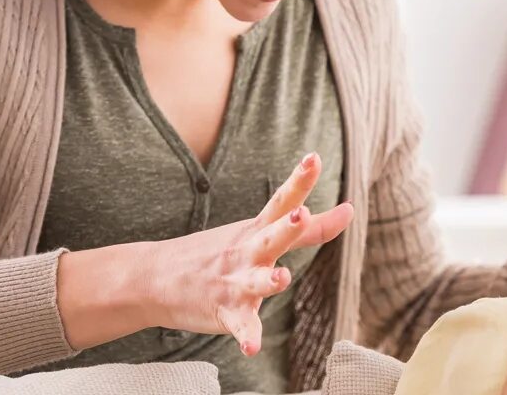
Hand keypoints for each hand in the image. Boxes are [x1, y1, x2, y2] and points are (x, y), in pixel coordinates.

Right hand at [137, 153, 352, 354]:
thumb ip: (309, 228)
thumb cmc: (218, 253)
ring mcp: (234, 283)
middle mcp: (247, 253)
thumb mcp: (258, 233)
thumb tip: (350, 210)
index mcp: (256, 231)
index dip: (299, 181)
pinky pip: (240, 326)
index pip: (281, 202)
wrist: (155, 278)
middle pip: (271, 238)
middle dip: (287, 228)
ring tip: (280, 278)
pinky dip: (247, 337)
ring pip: (255, 282)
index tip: (314, 158)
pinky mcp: (225, 312)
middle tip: (300, 215)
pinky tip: (251, 347)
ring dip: (268, 280)